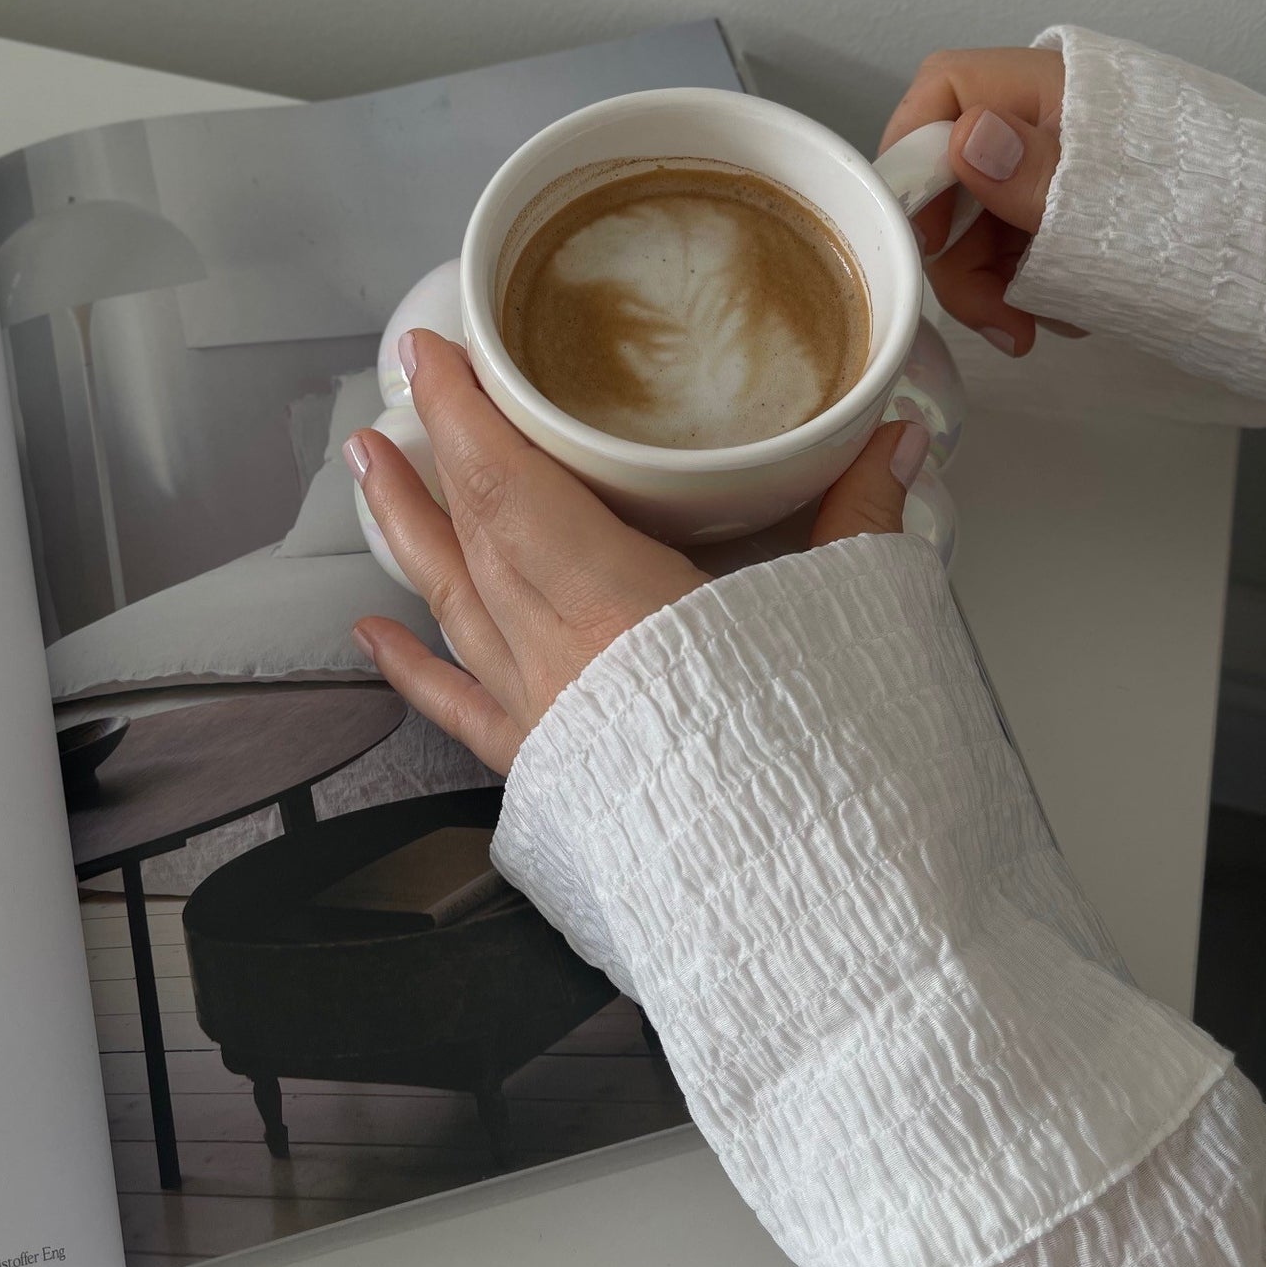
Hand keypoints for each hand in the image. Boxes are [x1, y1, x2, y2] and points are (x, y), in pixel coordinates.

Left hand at [347, 331, 929, 774]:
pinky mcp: (550, 777)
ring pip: (453, 607)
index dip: (464, 414)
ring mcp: (546, 721)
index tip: (433, 354)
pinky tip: (371, 638)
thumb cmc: (829, 775)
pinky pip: (460, 710)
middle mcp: (559, 660)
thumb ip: (860, 516)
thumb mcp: (854, 620)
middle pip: (474, 537)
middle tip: (397, 396)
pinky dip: (413, 670)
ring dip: (409, 533)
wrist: (820, 912)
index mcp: (620, 609)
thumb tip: (894, 436)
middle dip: (431, 457)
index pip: (511, 486)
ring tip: (371, 476)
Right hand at [881, 46, 1084, 356]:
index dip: (910, 161)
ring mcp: (1049, 166)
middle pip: (949, 173)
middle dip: (958, 256)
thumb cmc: (1206, 208)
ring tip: (1032, 328)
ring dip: (989, 286)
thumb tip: (967, 138)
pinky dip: (1019, 288)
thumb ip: (1030, 171)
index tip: (915, 234)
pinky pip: (1011, 245)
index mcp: (1048, 88)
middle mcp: (1038, 121)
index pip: (942, 94)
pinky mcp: (1060, 208)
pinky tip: (1055, 315)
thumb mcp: (1107, 199)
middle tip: (993, 317)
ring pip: (975, 221)